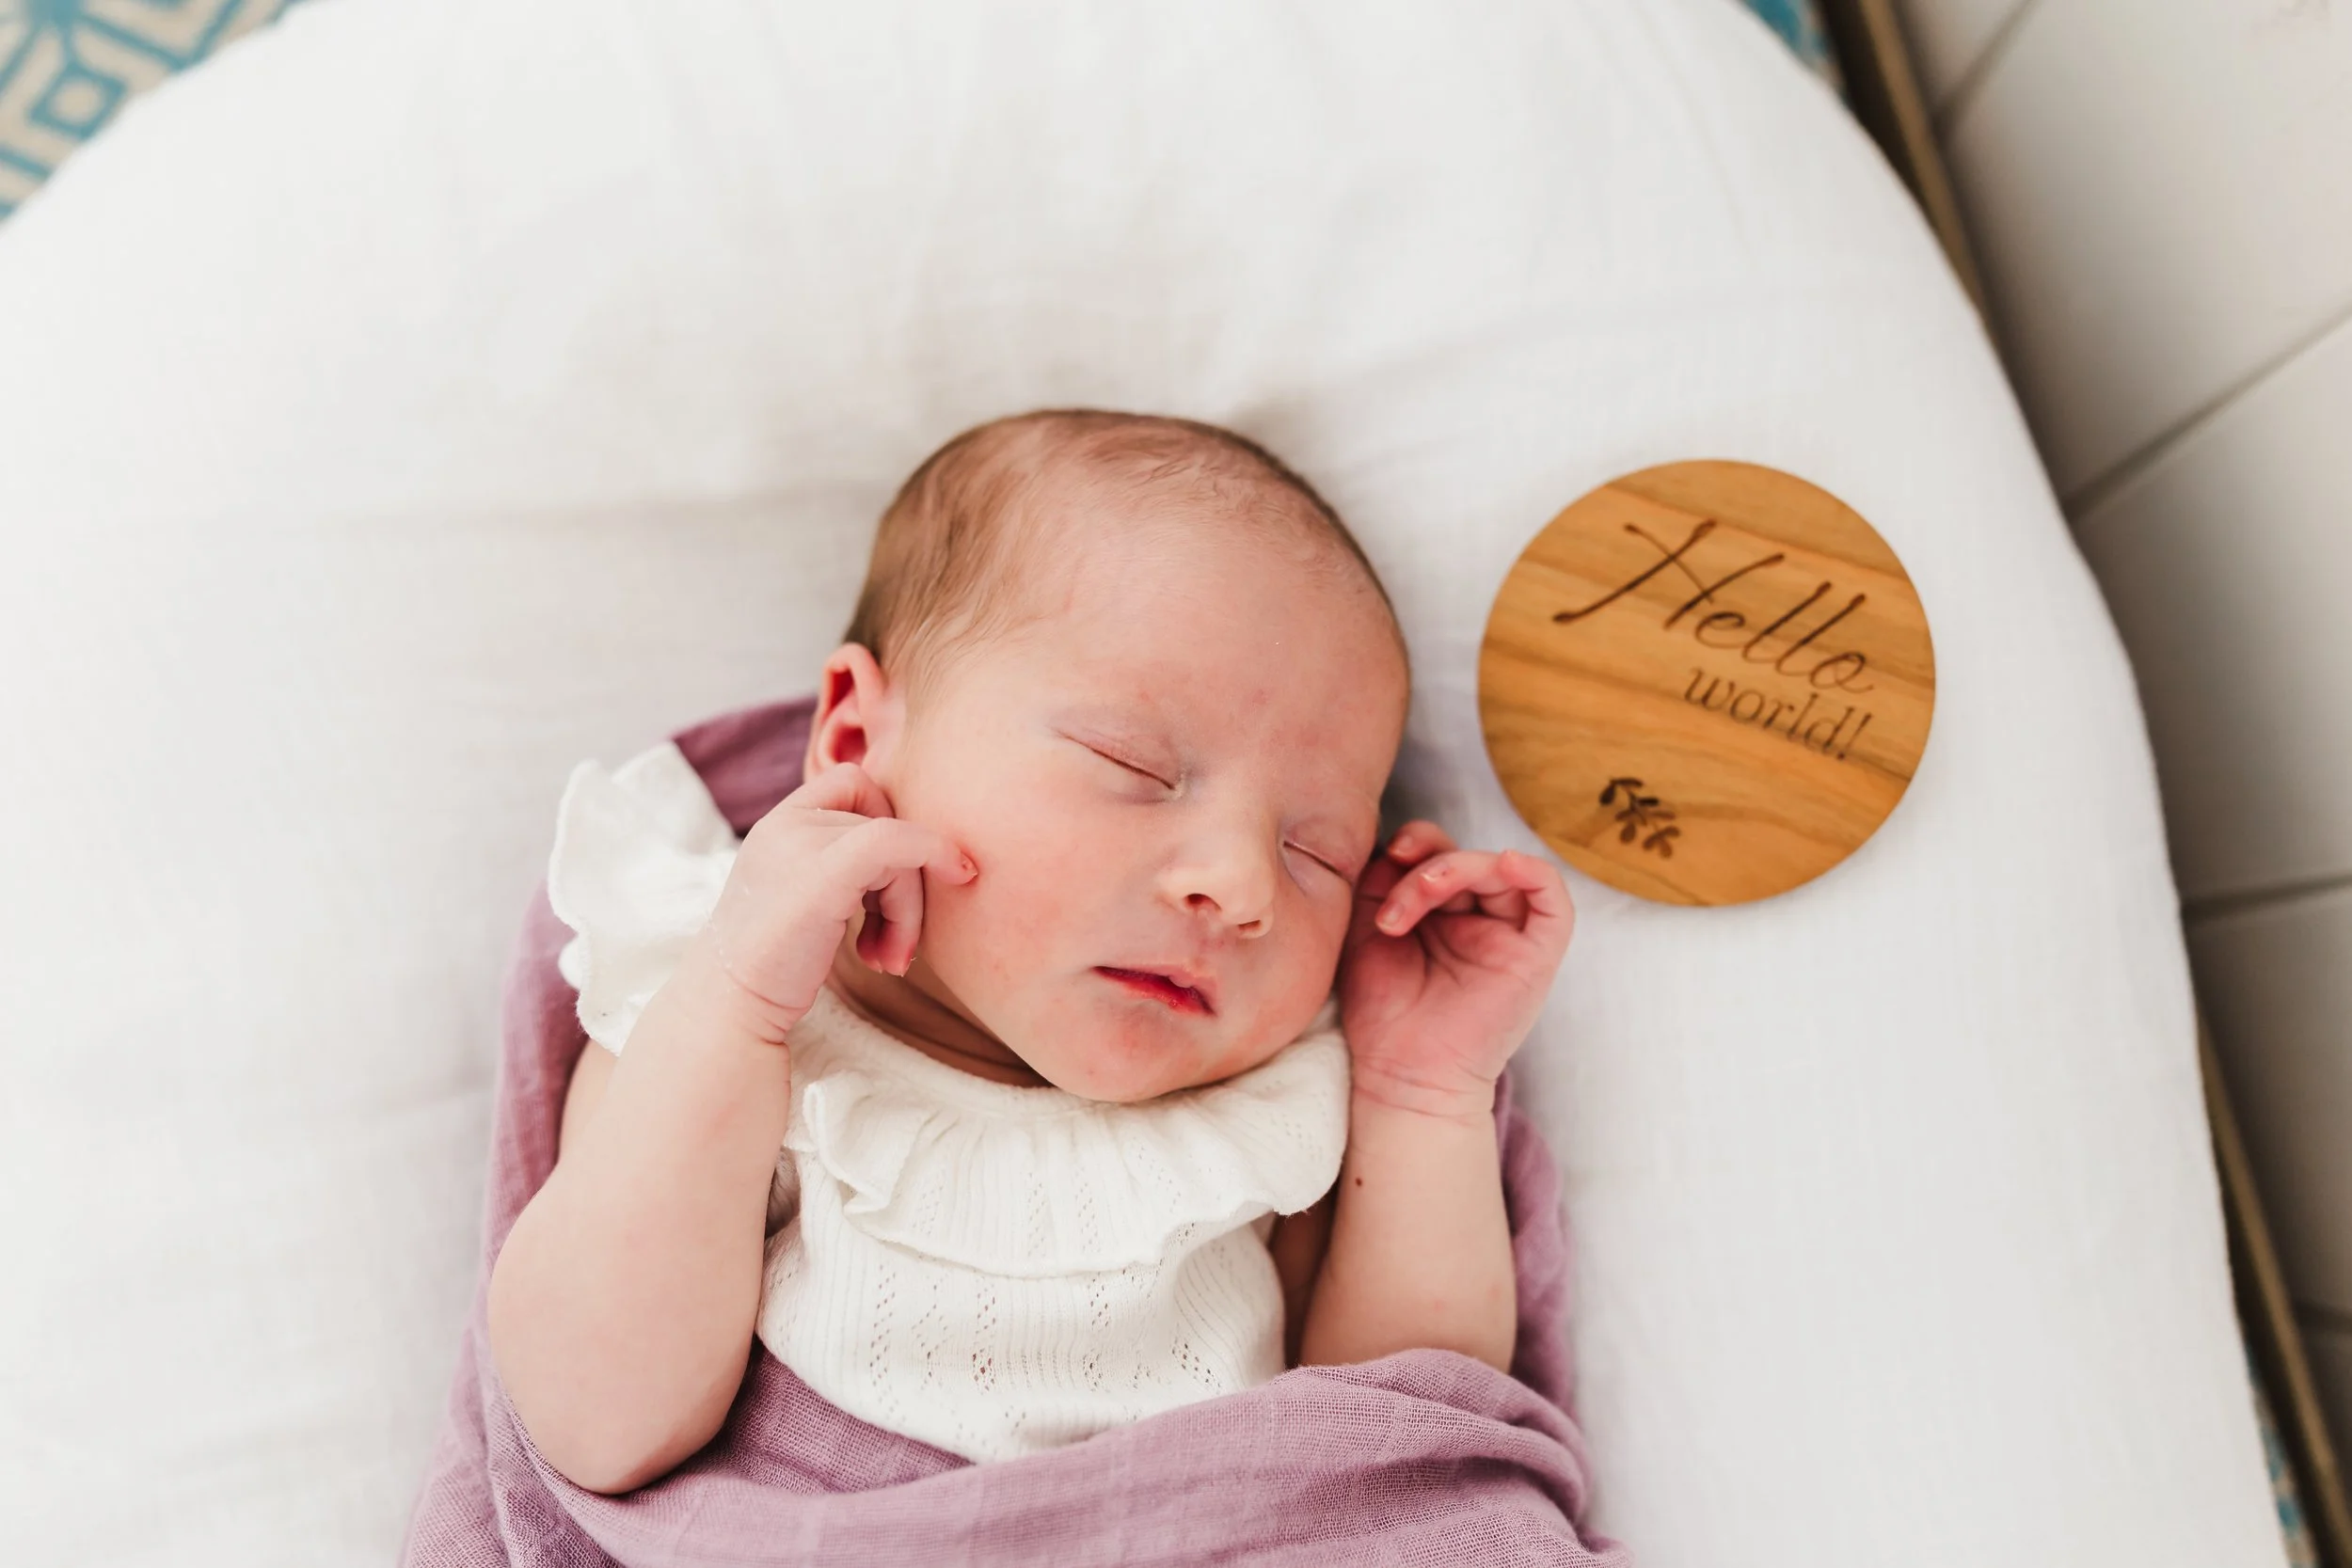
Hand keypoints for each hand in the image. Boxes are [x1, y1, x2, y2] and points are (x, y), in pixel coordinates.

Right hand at [693, 762, 973, 1041]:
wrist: (729, 1007)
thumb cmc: (776, 967)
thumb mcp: (807, 898)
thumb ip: (845, 867)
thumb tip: (918, 860)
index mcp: (779, 825)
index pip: (851, 784)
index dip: (887, 821)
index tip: (893, 881)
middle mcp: (785, 823)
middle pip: (884, 821)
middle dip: (904, 886)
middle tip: (895, 947)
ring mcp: (799, 844)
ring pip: (897, 844)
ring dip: (908, 907)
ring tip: (888, 960)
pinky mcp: (821, 877)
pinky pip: (896, 843)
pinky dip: (933, 859)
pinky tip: (935, 909)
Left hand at [1338, 821, 1573, 1119]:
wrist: (1401, 1074)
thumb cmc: (1383, 1011)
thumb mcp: (1367, 931)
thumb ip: (1381, 881)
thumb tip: (1395, 842)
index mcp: (1439, 912)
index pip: (1439, 853)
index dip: (1416, 841)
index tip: (1387, 853)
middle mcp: (1478, 920)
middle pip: (1469, 858)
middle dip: (1429, 860)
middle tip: (1397, 885)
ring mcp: (1509, 937)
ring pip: (1504, 870)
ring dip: (1458, 867)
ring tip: (1419, 891)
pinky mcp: (1536, 957)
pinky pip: (1554, 902)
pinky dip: (1534, 872)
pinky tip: (1504, 863)